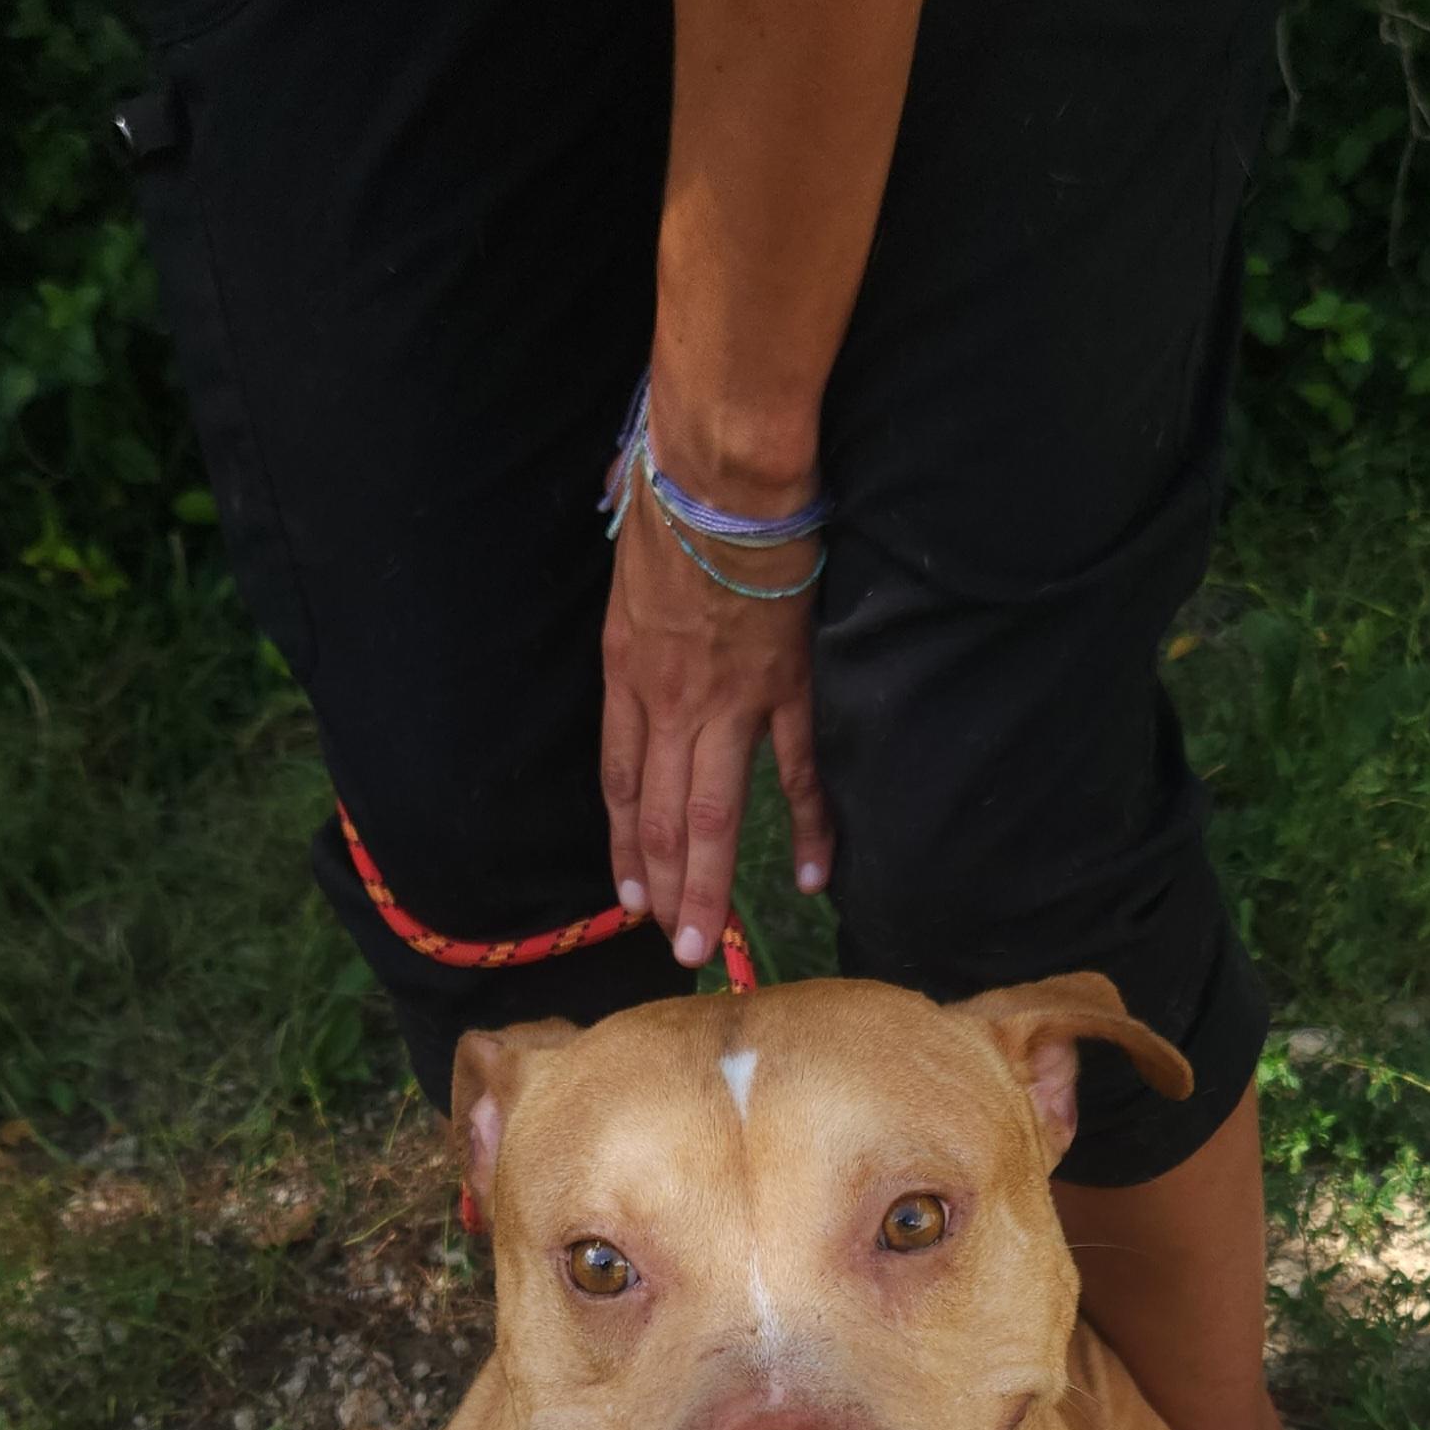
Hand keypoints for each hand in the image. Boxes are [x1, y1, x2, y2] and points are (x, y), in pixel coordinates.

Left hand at [600, 430, 832, 969]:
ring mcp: (728, 702)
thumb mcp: (627, 556)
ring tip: (707, 943)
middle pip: (657, 816)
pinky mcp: (785, 688)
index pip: (618, 781)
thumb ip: (635, 595)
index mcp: (626, 671)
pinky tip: (810, 878)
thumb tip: (632, 570)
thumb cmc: (674, 497)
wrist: (724, 478)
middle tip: (676, 951)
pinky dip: (807, 828)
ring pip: (711, 814)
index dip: (624, 846)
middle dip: (664, 889)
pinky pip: (797, 771)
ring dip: (707, 885)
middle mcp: (668, 702)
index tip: (629, 896)